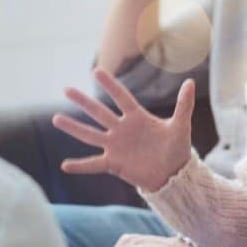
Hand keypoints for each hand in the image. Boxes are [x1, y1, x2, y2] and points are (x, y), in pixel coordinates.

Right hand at [52, 68, 194, 191]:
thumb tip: (191, 82)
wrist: (174, 175)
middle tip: (66, 89)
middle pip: (99, 113)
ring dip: (74, 128)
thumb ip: (183, 104)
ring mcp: (115, 146)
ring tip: (56, 119)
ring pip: (90, 135)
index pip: (121, 97)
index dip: (110, 85)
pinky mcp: (113, 164)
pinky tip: (64, 165)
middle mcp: (122, 129)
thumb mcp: (181, 125)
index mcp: (136, 117)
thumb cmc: (176, 148)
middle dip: (83, 102)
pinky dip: (80, 166)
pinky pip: (94, 164)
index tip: (97, 71)